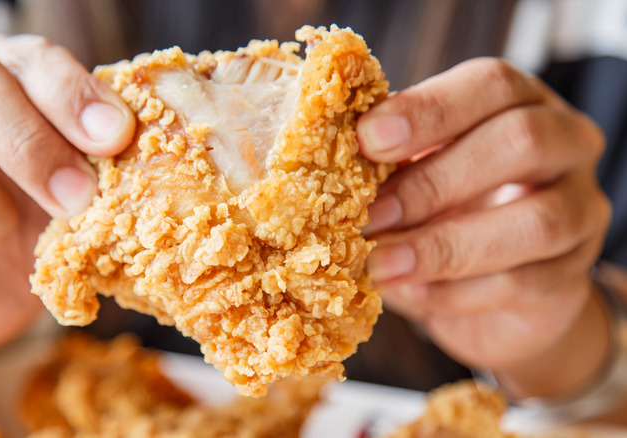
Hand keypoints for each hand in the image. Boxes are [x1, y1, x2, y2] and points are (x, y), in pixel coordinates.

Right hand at [0, 35, 134, 355]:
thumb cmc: (36, 218)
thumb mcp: (76, 182)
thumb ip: (100, 160)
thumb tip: (162, 159)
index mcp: (2, 80)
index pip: (29, 59)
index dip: (72, 94)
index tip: (116, 137)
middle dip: (35, 148)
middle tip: (79, 198)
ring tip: (7, 234)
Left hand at [358, 58, 610, 394]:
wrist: (498, 293)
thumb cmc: (447, 213)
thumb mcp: (418, 174)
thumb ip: (391, 162)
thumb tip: (327, 165)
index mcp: (521, 103)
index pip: (490, 84)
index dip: (429, 108)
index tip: (367, 139)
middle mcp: (565, 147)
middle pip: (521, 142)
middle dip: (433, 181)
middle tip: (369, 214)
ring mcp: (581, 213)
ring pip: (536, 222)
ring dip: (443, 245)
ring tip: (380, 265)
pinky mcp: (571, 281)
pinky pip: (523, 284)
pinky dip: (457, 292)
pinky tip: (412, 294)